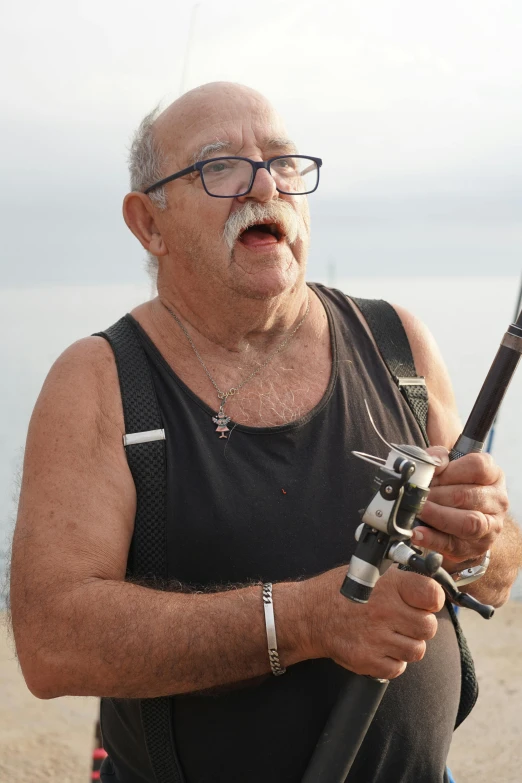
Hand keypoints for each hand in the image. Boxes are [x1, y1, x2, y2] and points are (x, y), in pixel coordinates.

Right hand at [302, 565, 444, 679]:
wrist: (309, 614)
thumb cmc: (340, 591)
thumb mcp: (371, 572)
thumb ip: (401, 580)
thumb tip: (429, 586)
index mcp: (389, 585)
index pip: (433, 595)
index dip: (432, 600)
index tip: (425, 602)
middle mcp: (386, 611)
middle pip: (428, 627)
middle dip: (419, 625)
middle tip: (404, 620)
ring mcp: (377, 638)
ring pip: (417, 650)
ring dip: (406, 644)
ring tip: (390, 634)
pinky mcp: (368, 660)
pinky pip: (398, 668)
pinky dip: (392, 661)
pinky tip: (379, 646)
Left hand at [413, 446, 508, 564]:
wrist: (463, 519)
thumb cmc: (455, 487)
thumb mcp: (450, 466)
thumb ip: (439, 456)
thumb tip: (430, 460)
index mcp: (493, 475)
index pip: (477, 467)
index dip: (449, 470)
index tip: (430, 474)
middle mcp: (496, 500)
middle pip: (466, 495)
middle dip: (436, 495)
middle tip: (416, 494)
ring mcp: (490, 526)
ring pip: (467, 523)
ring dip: (437, 516)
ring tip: (418, 510)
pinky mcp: (476, 547)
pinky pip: (454, 545)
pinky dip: (432, 539)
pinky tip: (418, 533)